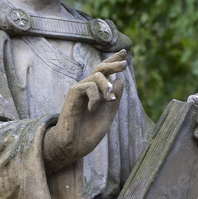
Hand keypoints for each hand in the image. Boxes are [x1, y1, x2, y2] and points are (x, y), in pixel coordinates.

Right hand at [43, 51, 126, 171]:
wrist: (75, 145)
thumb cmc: (89, 132)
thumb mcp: (108, 114)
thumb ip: (115, 98)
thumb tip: (121, 79)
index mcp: (97, 93)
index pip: (105, 73)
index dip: (113, 61)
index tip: (124, 52)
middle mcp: (87, 89)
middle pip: (100, 68)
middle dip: (113, 63)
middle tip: (125, 64)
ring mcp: (79, 90)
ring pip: (97, 76)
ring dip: (107, 87)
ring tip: (110, 100)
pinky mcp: (73, 93)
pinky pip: (89, 86)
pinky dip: (96, 97)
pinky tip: (93, 109)